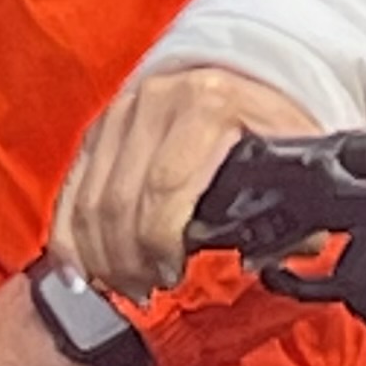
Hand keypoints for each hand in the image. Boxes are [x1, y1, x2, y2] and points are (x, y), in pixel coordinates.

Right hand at [54, 65, 318, 301]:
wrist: (246, 73)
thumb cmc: (272, 124)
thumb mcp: (295, 154)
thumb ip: (292, 210)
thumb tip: (259, 260)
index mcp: (209, 105)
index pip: (165, 187)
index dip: (160, 243)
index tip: (170, 276)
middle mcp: (159, 100)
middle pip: (119, 200)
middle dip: (126, 260)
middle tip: (143, 292)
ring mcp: (124, 110)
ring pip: (88, 199)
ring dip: (98, 255)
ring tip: (121, 286)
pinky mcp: (101, 126)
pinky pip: (70, 190)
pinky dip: (69, 236)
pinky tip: (80, 271)